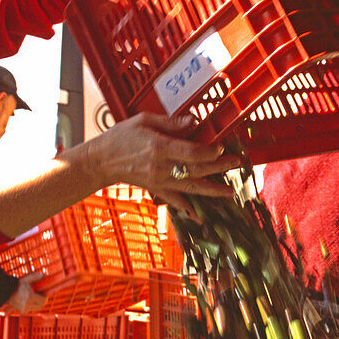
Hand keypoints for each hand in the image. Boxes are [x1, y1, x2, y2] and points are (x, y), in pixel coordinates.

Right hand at [0, 272, 47, 313]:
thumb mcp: (25, 279)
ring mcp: (24, 308)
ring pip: (36, 308)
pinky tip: (30, 300)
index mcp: (29, 296)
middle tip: (41, 295)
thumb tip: (44, 274)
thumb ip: (35, 276)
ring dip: (37, 303)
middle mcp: (27, 304)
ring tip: (35, 297)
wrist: (5, 292)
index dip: (45, 296)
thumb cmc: (16, 285)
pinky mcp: (22, 310)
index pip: (43, 300)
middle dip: (42, 301)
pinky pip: (31, 309)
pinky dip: (32, 305)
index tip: (44, 293)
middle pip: (40, 305)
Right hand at [85, 112, 240, 215]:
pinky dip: (189, 210)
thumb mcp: (143, 121)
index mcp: (160, 148)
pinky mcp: (157, 190)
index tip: (222, 147)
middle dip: (219, 167)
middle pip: (197, 170)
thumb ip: (170, 122)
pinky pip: (176, 202)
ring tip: (230, 192)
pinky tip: (201, 218)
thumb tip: (193, 120)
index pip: (191, 152)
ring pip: (192, 188)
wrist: (102, 160)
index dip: (209, 151)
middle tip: (237, 163)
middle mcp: (162, 168)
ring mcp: (160, 182)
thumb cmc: (121, 137)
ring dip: (213, 191)